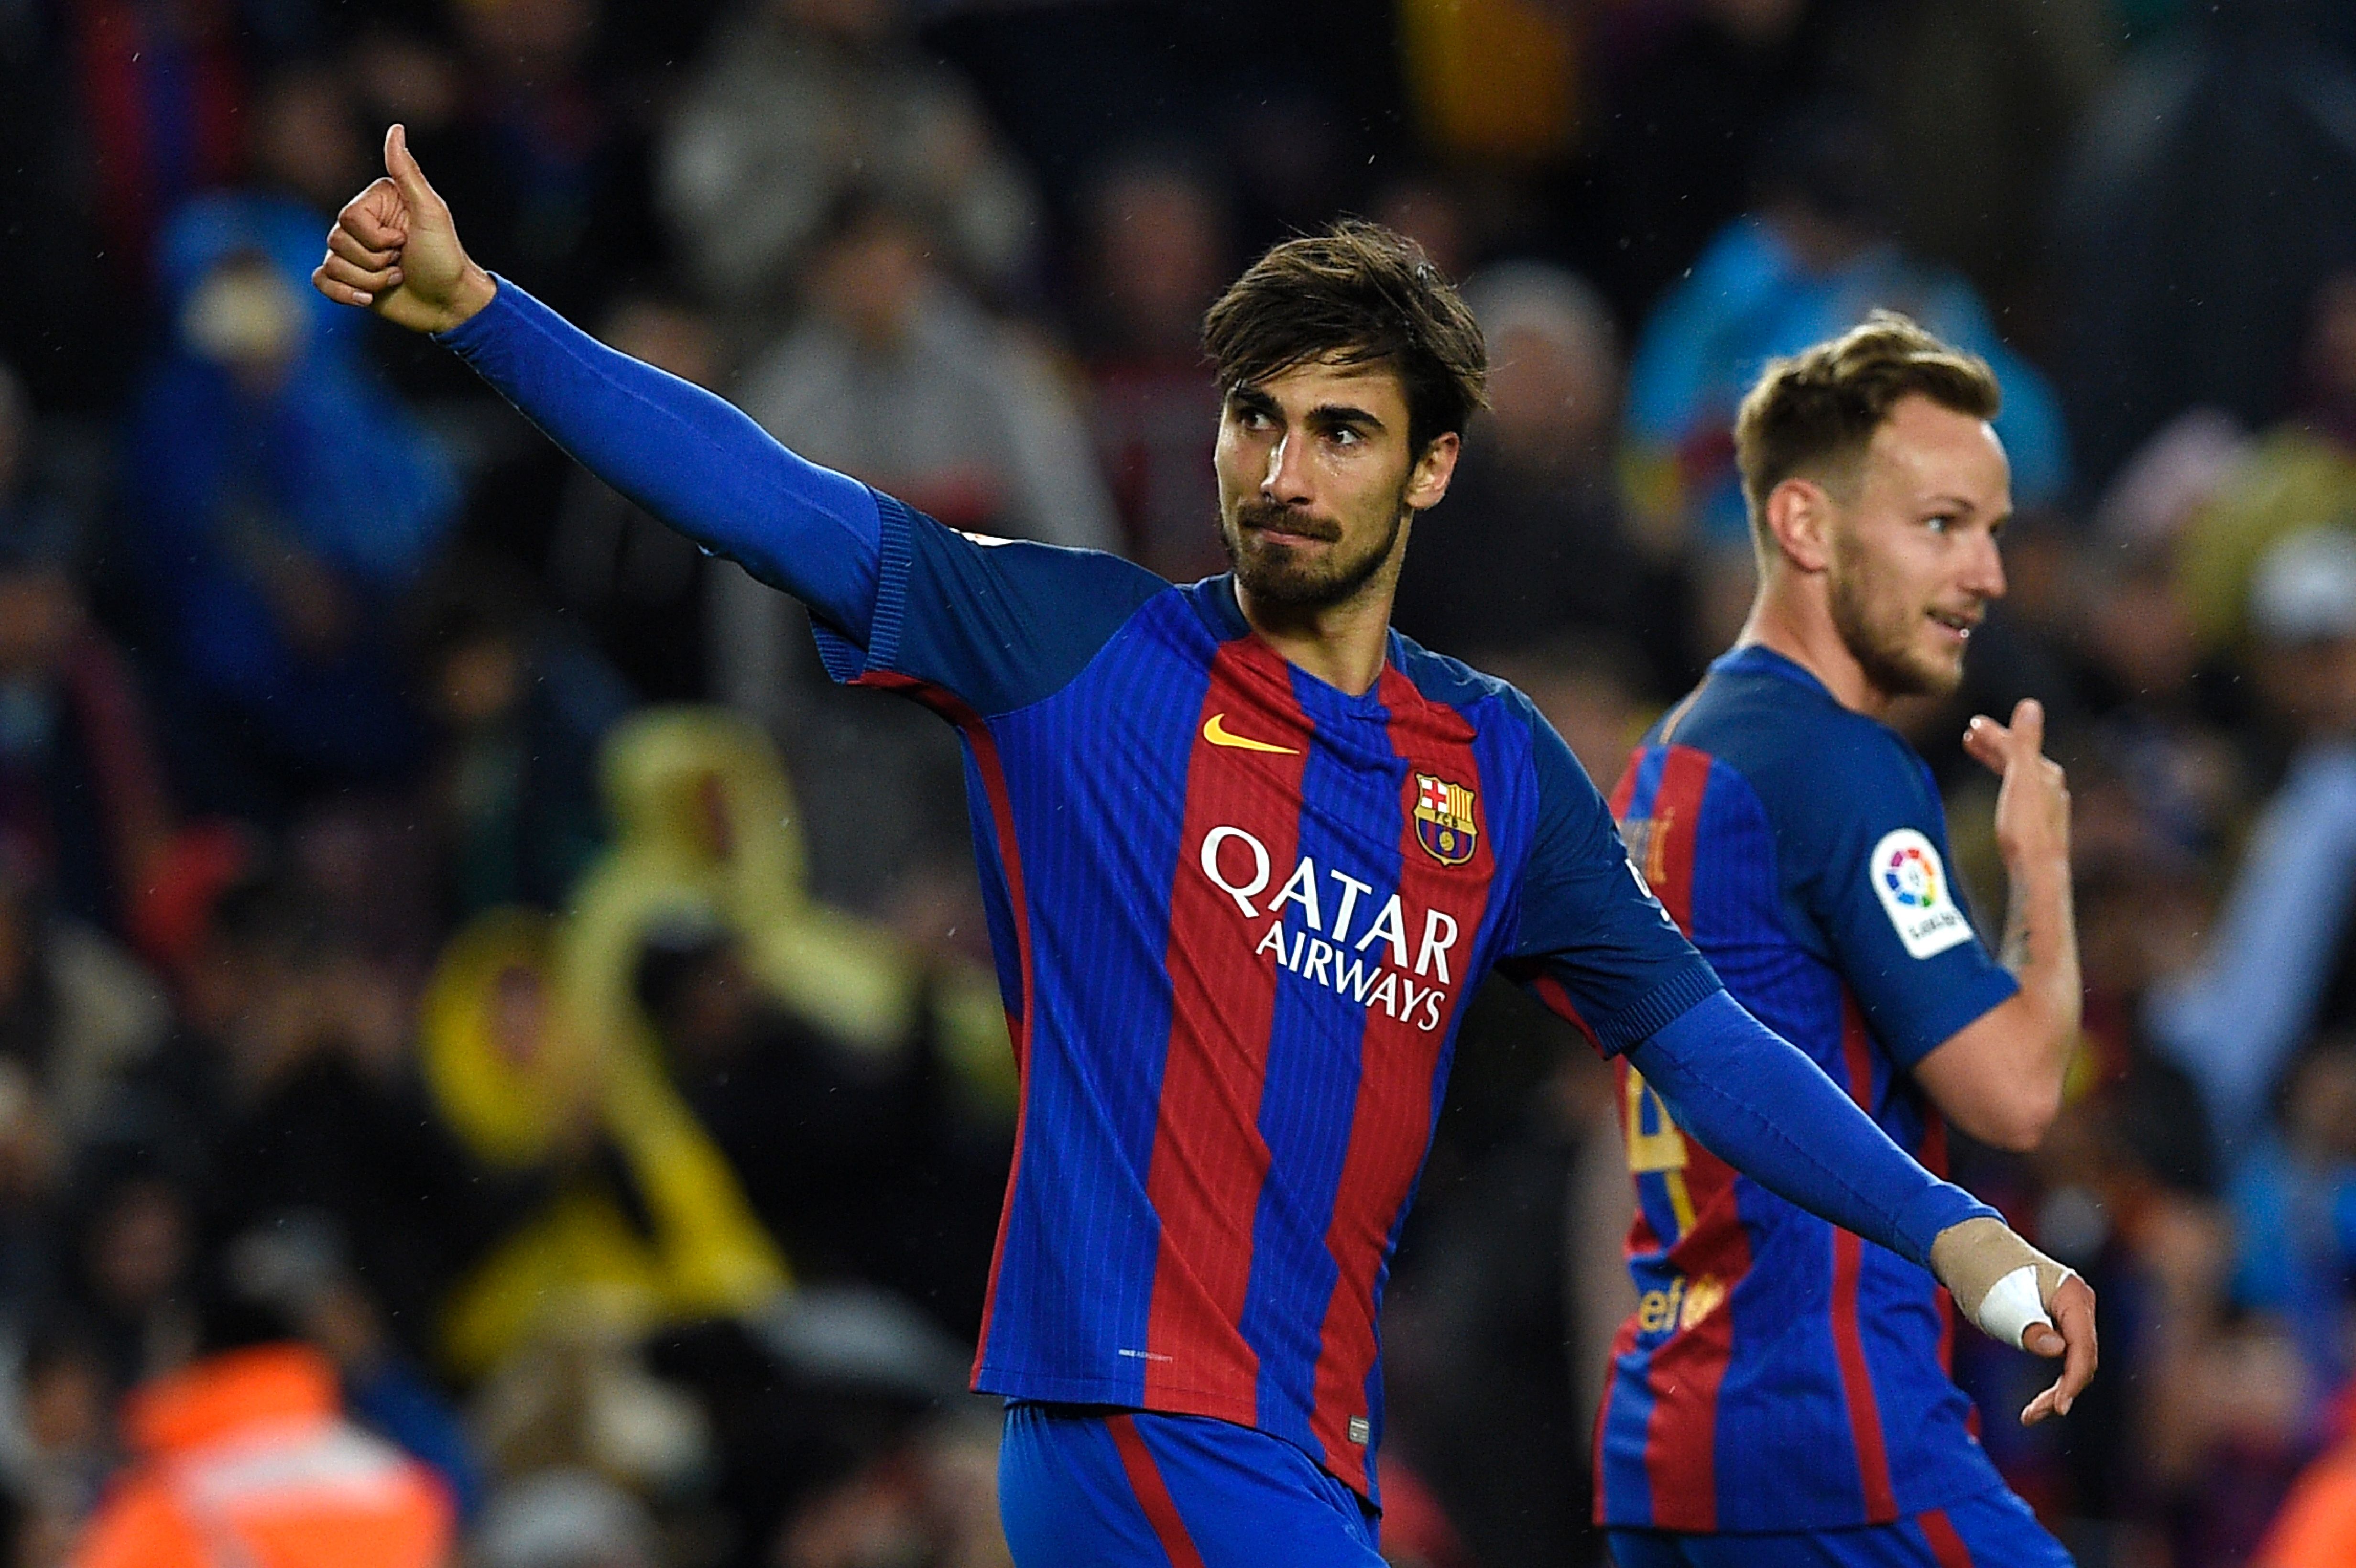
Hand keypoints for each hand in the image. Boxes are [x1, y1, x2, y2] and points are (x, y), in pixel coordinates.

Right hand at [312, 123, 494, 333]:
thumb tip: (395, 128)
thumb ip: (408, 172)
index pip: (349, 218)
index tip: (406, 241)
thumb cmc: (446, 257)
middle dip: (375, 262)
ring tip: (397, 278)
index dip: (377, 238)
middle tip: (403, 262)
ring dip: (370, 281)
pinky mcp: (349, 279)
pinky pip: (322, 281)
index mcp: (375, 202)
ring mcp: (353, 251)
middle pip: (336, 240)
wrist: (451, 304)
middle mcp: (360, 223)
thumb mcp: (431, 212)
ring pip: (332, 263)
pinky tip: (368, 300)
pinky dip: (343, 294)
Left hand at [1930, 1214, 2098, 1422]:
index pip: (2084, 1348)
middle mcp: (2078, 1303)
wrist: (1967, 1248)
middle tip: (2030, 1416)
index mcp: (2073, 1295)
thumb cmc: (1983, 1274)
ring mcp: (2069, 1311)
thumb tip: (2060, 1350)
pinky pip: (2064, 1354)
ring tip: (2029, 1415)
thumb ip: (2030, 1328)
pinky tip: (2039, 1400)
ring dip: (2058, 1389)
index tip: (2059, 1408)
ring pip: (2074, 1360)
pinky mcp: (2056, 1319)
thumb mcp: (2000, 1304)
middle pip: (2083, 1358)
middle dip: (2063, 1391)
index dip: (2074, 1381)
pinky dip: (2053, 1376)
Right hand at [1963, 698, 2068, 870]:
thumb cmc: (2026, 828)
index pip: (2016, 745)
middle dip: (1995, 745)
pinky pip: (2020, 793)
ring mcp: (2047, 808)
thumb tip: (2030, 704)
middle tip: (1970, 735)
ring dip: (1999, 762)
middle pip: (2019, 758)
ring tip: (1978, 755)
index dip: (1993, 734)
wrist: (2037, 873)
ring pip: (2020, 776)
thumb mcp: (2022, 779)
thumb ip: (2024, 742)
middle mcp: (2051, 788)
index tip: (1971, 726)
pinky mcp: (2039, 826)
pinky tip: (2004, 792)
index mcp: (2047, 774)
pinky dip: (2006, 782)